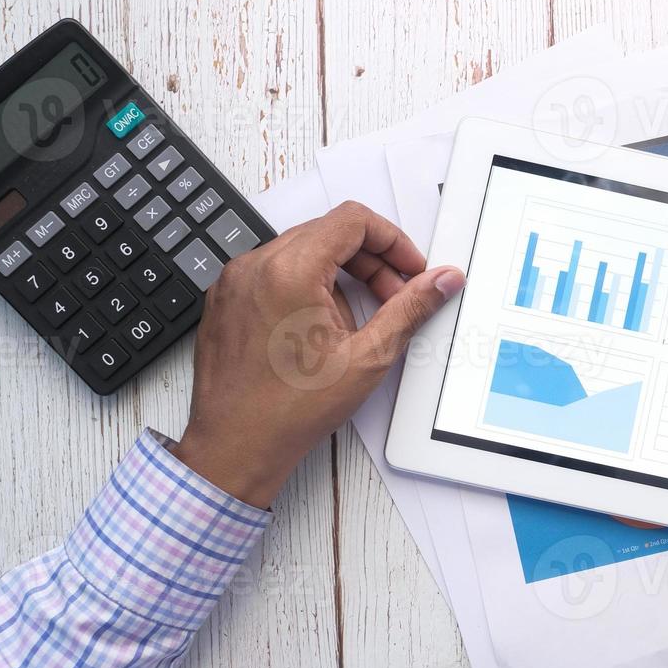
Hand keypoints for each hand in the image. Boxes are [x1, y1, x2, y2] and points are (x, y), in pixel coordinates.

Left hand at [170, 202, 464, 507]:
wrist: (235, 447)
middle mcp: (255, 266)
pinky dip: (307, 286)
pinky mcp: (225, 299)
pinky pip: (275, 272)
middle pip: (329, 233)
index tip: (411, 269)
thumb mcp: (367, 358)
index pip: (353, 220)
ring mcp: (235, 281)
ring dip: (340, 275)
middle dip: (371, 261)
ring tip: (356, 322)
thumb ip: (410, 309)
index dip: (393, 241)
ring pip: (302, 251)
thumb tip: (442, 281)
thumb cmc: (289, 411)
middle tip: (395, 297)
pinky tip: (321, 329)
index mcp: (290, 271)